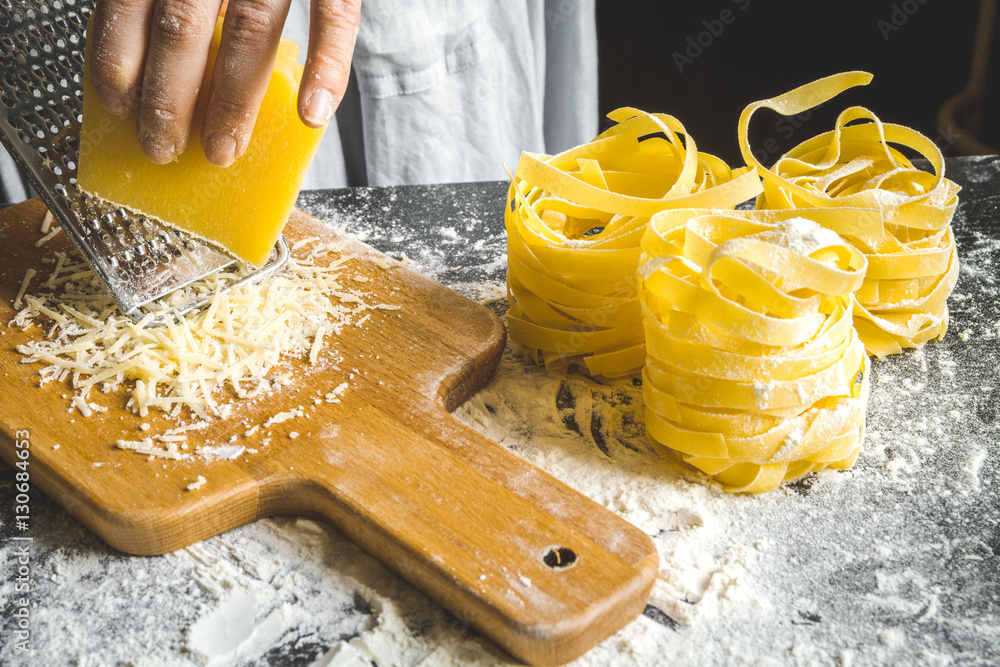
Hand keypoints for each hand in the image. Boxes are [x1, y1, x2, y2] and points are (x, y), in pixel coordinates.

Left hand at [89, 0, 361, 166]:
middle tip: (161, 146)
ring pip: (249, 32)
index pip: (130, 2)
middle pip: (182, 28)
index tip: (117, 104)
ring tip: (222, 149)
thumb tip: (145, 49)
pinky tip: (312, 113)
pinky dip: (326, 68)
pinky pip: (334, 17)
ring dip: (232, 101)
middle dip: (167, 98)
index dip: (118, 58)